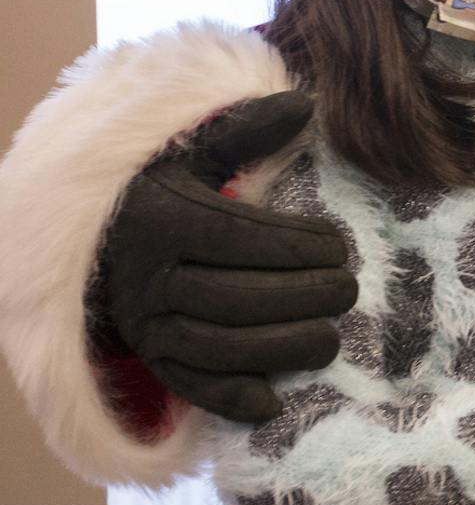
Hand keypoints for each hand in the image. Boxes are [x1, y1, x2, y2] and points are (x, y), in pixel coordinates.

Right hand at [102, 92, 357, 421]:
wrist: (95, 239)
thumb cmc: (161, 190)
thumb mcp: (192, 152)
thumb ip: (245, 131)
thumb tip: (304, 103)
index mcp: (163, 219)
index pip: (241, 239)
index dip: (299, 246)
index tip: (340, 246)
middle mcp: (147, 276)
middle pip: (234, 297)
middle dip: (303, 297)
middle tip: (349, 290)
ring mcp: (145, 323)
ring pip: (217, 347)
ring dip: (281, 348)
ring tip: (330, 337)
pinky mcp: (148, 358)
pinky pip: (188, 386)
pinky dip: (229, 399)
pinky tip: (274, 401)